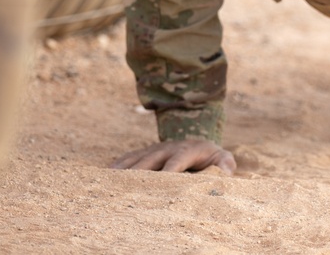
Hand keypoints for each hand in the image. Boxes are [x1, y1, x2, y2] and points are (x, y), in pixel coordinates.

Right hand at [111, 139, 236, 173]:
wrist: (198, 141)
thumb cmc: (212, 158)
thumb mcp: (222, 159)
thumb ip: (224, 165)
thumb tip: (226, 171)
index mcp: (188, 149)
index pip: (177, 160)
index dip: (169, 170)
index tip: (162, 181)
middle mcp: (168, 147)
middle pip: (151, 159)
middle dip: (140, 173)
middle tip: (128, 188)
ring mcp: (154, 149)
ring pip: (136, 159)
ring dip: (124, 171)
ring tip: (110, 184)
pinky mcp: (144, 153)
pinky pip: (128, 159)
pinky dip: (117, 167)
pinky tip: (104, 177)